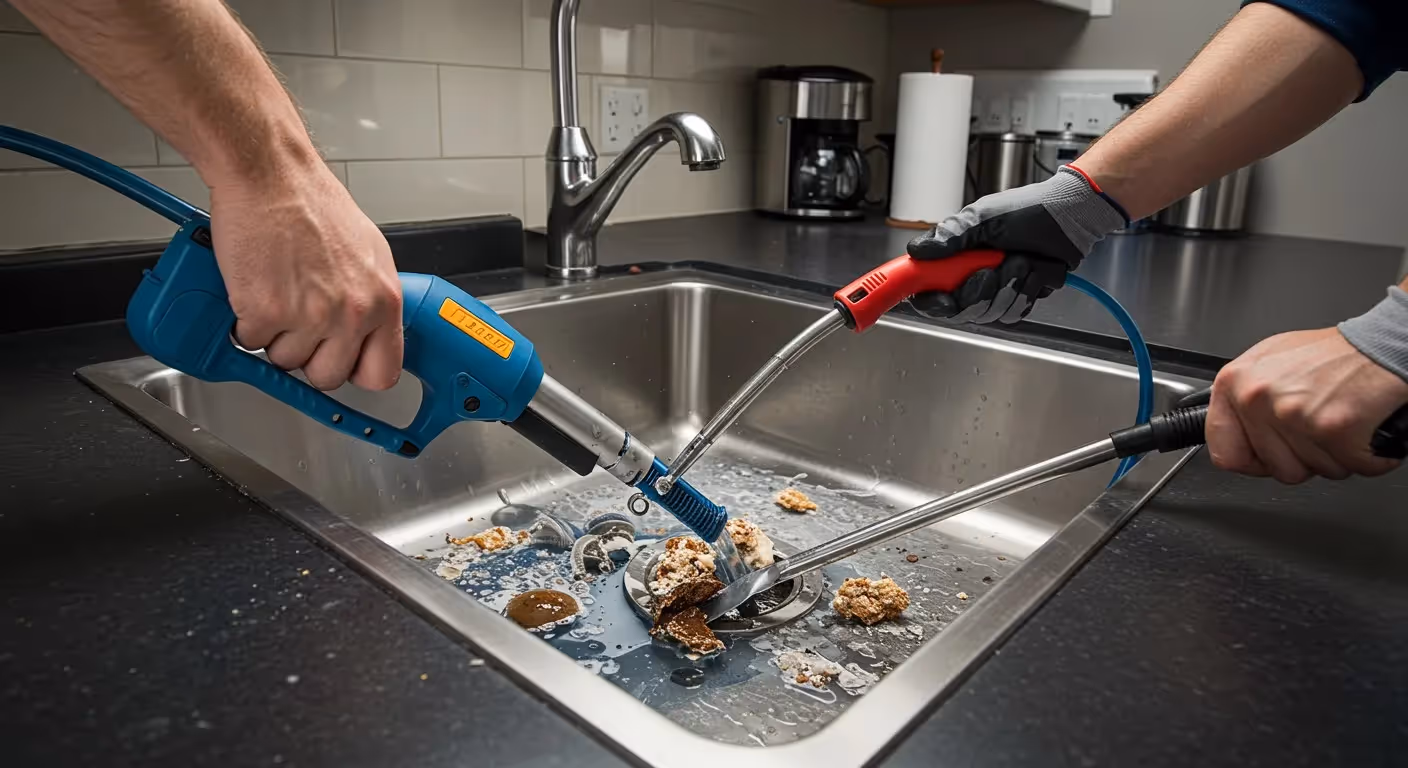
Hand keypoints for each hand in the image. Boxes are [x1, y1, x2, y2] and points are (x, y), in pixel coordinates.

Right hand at [210, 166, 402, 391]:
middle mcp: (351, 312)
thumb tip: (367, 330)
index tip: (343, 364)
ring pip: (285, 361)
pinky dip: (245, 320)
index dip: (357, 372)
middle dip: (308, 356)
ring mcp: (309, 315)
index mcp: (383, 301)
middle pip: (327, 376)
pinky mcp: (265, 311)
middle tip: (298, 325)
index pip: (382, 372)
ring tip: (278, 292)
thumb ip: (370, 297)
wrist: (271, 176)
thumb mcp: (368, 253)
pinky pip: (250, 342)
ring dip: (275, 335)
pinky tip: (256, 287)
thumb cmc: (313, 204)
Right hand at [906, 166, 1126, 323]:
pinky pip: (1014, 311)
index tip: (939, 297)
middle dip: (979, 290)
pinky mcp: (1018, 298)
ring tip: (1020, 259)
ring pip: (990, 312)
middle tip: (992, 267)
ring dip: (1009, 285)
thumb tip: (916, 251)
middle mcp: (970, 278)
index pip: (926, 291)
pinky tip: (1033, 270)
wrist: (1070, 217)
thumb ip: (950, 235)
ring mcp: (995, 291)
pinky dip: (1027, 290)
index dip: (929, 300)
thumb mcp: (984, 217)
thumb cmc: (1029, 211)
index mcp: (954, 258)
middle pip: (959, 309)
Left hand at [1208, 328, 1407, 482]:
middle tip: (1319, 425)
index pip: (1224, 452)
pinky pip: (1351, 469)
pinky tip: (1362, 427)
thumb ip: (1243, 400)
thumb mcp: (1268, 364)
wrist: (1381, 344)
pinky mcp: (1334, 430)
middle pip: (1277, 468)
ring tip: (1339, 418)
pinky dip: (1367, 456)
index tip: (1267, 455)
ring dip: (1335, 455)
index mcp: (1235, 382)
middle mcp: (1258, 398)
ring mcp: (1295, 416)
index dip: (1252, 460)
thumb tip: (1232, 431)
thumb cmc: (1331, 354)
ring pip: (1314, 471)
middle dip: (1304, 457)